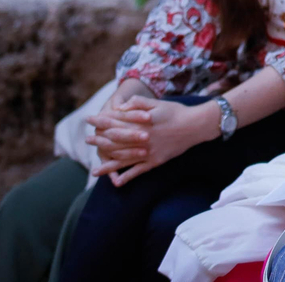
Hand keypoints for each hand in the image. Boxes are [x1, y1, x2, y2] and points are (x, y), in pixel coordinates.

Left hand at [91, 98, 215, 185]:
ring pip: (123, 159)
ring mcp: (148, 152)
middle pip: (115, 141)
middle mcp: (142, 139)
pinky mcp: (156, 161)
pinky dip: (127, 177)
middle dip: (100, 140)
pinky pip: (138, 171)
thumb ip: (138, 103)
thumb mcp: (158, 103)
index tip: (89, 120)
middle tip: (88, 139)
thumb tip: (121, 107)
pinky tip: (115, 182)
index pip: (116, 122)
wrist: (196, 125)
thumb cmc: (177, 112)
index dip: (101, 121)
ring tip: (94, 169)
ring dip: (107, 164)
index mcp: (141, 123)